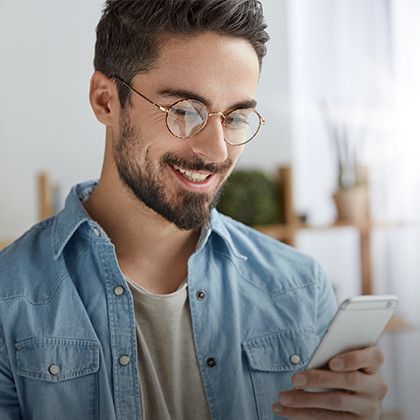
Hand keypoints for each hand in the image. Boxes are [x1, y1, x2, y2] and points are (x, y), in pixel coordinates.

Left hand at [272, 346, 387, 418]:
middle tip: (294, 379)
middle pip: (349, 380)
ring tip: (283, 398)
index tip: (332, 363)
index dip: (352, 359)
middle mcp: (377, 386)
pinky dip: (303, 415)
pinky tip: (285, 411)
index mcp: (373, 363)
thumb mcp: (340, 357)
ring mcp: (370, 408)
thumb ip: (331, 354)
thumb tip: (310, 358)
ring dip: (305, 401)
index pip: (372, 357)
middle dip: (318, 379)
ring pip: (337, 402)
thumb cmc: (339, 366)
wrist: (353, 395)